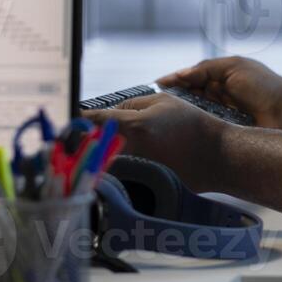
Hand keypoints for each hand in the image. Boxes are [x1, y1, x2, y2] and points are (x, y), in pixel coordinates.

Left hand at [81, 94, 226, 192]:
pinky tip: (124, 157)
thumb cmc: (192, 124)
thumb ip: (132, 104)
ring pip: (106, 157)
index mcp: (134, 125)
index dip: (78, 119)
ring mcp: (136, 167)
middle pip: (96, 143)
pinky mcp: (143, 180)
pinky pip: (121, 168)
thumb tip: (110, 113)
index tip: (66, 118)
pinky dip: (117, 162)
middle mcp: (131, 148)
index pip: (96, 121)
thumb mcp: (163, 101)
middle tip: (77, 132)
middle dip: (86, 137)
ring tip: (102, 144)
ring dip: (101, 150)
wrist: (214, 156)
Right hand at [157, 56, 281, 129]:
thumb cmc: (264, 87)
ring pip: (192, 116)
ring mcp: (219, 117)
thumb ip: (206, 68)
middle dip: (170, 102)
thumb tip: (179, 75)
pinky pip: (203, 131)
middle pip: (186, 99)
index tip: (150, 88)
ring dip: (179, 117)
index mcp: (219, 79)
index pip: (188, 80)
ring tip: (159, 120)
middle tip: (150, 107)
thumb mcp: (234, 67)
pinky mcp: (224, 133)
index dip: (170, 84)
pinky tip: (178, 133)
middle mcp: (216, 98)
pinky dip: (192, 131)